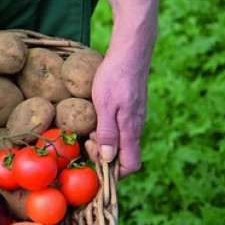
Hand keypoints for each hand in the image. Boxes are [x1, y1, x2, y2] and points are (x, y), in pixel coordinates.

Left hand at [86, 46, 148, 178]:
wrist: (130, 52)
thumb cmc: (115, 76)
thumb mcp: (105, 105)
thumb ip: (108, 133)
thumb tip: (107, 159)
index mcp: (131, 130)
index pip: (130, 165)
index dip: (114, 173)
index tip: (95, 162)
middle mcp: (136, 127)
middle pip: (123, 156)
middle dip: (103, 155)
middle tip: (88, 138)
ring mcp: (135, 118)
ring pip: (120, 142)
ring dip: (103, 141)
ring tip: (90, 127)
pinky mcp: (131, 110)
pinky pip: (119, 129)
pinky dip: (106, 130)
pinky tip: (95, 118)